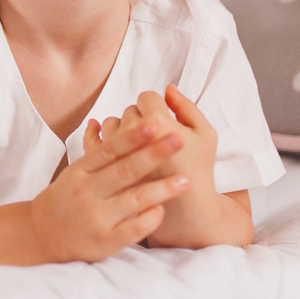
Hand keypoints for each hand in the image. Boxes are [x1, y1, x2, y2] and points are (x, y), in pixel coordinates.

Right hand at [30, 121, 189, 262]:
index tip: (153, 123)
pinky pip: (132, 230)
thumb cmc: (65, 200)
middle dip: (154, 154)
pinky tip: (162, 210)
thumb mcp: (72, 174)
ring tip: (185, 180)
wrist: (42, 234)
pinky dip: (148, 219)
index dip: (131, 137)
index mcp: (80, 172)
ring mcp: (96, 217)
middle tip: (178, 140)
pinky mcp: (104, 241)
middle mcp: (88, 192)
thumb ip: (92, 154)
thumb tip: (100, 122)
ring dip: (161, 189)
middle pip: (125, 170)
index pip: (109, 150)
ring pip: (133, 200)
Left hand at [93, 85, 216, 192]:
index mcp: (158, 123)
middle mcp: (131, 134)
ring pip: (111, 122)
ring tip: (138, 141)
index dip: (157, 105)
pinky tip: (99, 128)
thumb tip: (168, 88)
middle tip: (154, 133)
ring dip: (122, 127)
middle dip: (142, 117)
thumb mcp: (206, 135)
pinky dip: (96, 132)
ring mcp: (114, 149)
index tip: (163, 116)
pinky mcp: (102, 165)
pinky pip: (93, 139)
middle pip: (129, 110)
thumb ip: (187, 107)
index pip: (147, 97)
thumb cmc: (198, 170)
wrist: (184, 210)